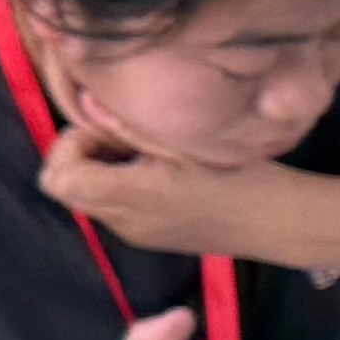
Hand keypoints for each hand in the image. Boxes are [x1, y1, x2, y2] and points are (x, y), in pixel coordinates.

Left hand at [39, 118, 280, 263]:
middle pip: (65, 188)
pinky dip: (118, 183)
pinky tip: (158, 170)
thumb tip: (86, 103)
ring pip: (86, 197)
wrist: (280, 223)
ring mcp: (134, 233)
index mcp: (131, 197)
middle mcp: (123, 222)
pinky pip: (111, 207)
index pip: (59, 177)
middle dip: (80, 155)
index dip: (70, 145)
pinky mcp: (147, 237)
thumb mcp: (188, 142)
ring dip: (99, 168)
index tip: (105, 128)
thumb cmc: (244, 177)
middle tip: (118, 136)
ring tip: (143, 150)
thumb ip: (130, 126)